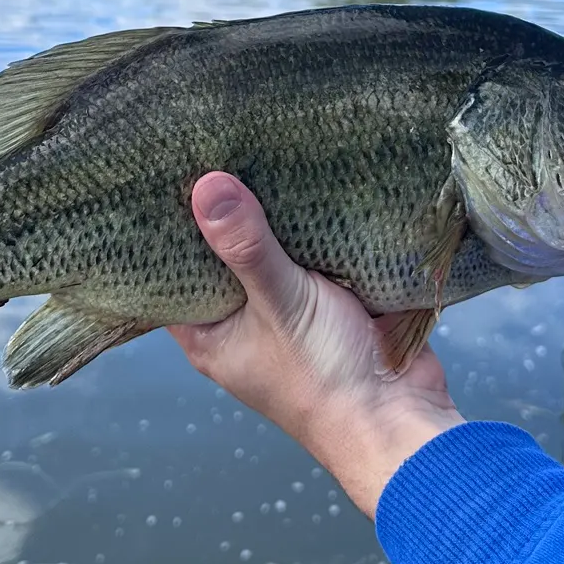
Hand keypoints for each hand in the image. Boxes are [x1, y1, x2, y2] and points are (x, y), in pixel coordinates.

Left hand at [169, 172, 462, 517]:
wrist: (402, 416)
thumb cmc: (326, 378)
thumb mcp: (280, 304)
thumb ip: (246, 247)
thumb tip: (206, 187)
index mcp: (211, 333)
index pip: (171, 274)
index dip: (165, 230)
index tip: (160, 178)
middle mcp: (244, 320)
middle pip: (223, 254)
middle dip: (224, 210)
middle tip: (209, 147)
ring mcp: (289, 308)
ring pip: (272, 248)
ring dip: (272, 211)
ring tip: (252, 146)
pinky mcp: (331, 296)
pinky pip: (314, 250)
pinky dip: (314, 222)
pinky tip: (307, 175)